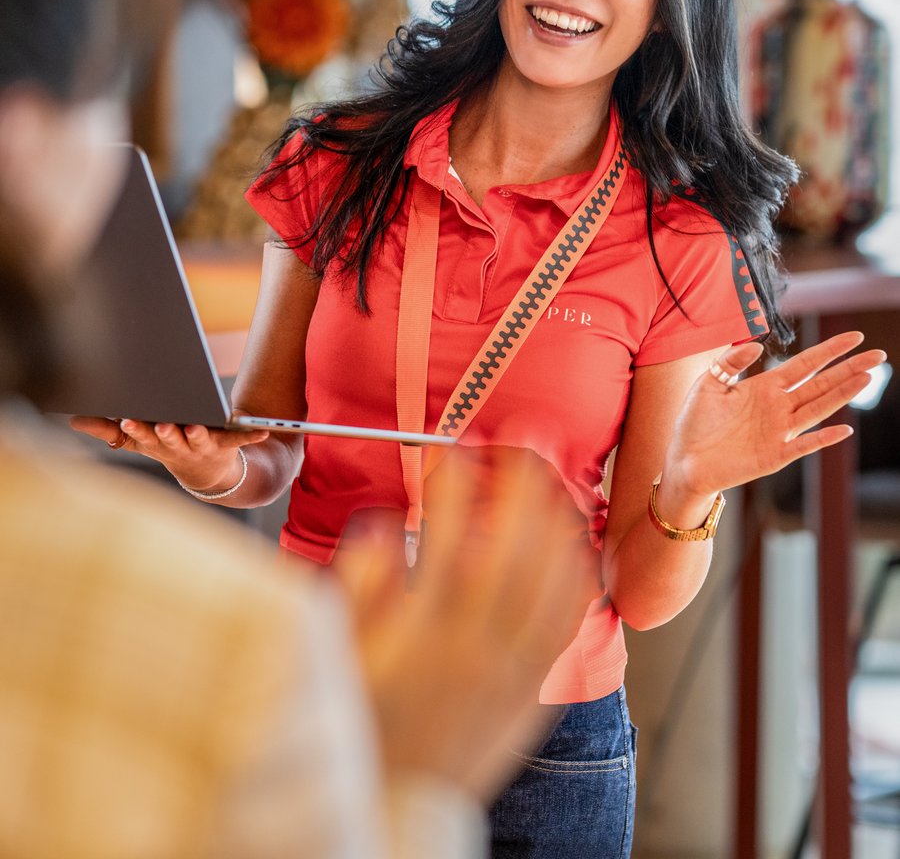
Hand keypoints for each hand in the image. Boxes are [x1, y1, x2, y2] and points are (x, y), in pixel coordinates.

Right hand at [69, 415, 268, 491]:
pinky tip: (264, 430)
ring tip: (196, 427)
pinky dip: (251, 435)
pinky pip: (239, 440)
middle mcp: (179, 445)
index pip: (143, 435)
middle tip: (163, 425)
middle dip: (165, 433)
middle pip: (171, 438)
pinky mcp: (226, 445)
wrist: (208, 474)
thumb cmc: (167, 446)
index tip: (129, 418)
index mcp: (156, 441)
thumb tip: (73, 420)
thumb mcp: (137, 438)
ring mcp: (203, 446)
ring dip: (198, 435)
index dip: (137, 428)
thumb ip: (108, 429)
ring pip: (199, 440)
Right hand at [333, 444, 592, 802]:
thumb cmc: (353, 726)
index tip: (448, 445)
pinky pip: (569, 625)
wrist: (387, 809)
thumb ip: (358, 586)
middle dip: (523, 479)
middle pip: (517, 545)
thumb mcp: (332, 656)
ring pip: (554, 580)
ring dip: (558, 518)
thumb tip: (384, 525)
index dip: (453, 480)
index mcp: (422, 634)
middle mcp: (477, 647)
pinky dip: (577, 576)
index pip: (448, 535)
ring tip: (553, 476)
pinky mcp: (531, 692)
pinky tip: (575, 546)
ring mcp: (512, 670)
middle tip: (524, 433)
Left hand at [662, 331, 886, 499]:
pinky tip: (843, 430)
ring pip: (818, 409)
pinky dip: (822, 439)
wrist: (683, 460)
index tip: (856, 337)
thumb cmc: (695, 423)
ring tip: (867, 378)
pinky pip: (803, 446)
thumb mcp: (708, 382)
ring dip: (842, 395)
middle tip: (879, 355)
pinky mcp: (774, 455)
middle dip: (849, 369)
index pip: (805, 364)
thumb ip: (730, 361)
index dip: (829, 351)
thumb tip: (757, 344)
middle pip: (821, 384)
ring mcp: (779, 431)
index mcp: (765, 387)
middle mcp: (778, 407)